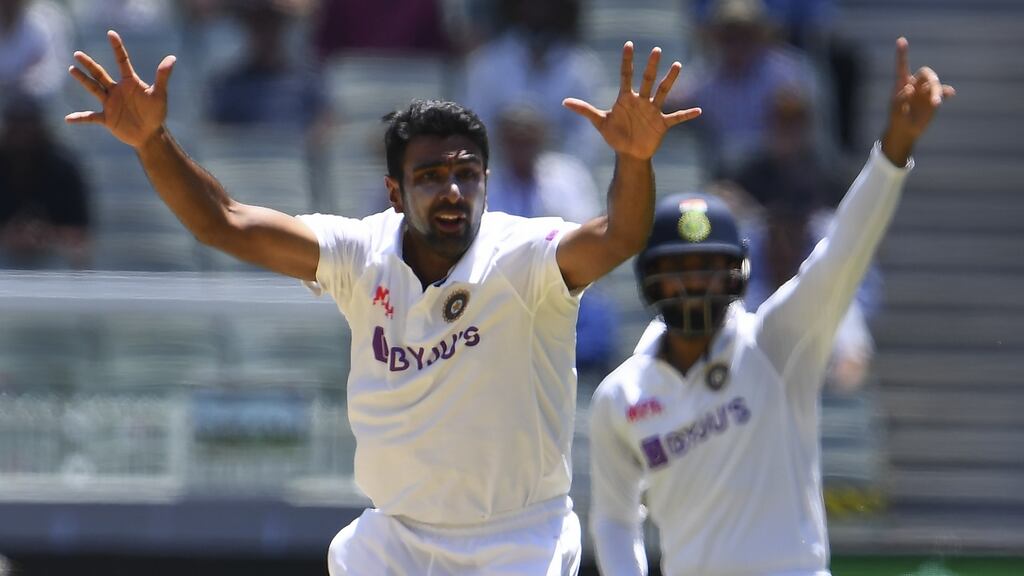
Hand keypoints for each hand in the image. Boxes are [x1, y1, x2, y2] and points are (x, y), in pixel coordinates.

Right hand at [65, 30, 175, 148]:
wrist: (150, 134)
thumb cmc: (156, 113)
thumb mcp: (159, 94)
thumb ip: (162, 76)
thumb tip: (172, 58)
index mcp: (129, 82)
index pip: (122, 61)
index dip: (117, 47)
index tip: (111, 33)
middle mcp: (117, 90)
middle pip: (100, 74)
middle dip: (89, 64)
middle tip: (77, 54)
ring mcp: (110, 103)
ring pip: (93, 89)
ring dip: (83, 80)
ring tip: (72, 69)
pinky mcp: (107, 118)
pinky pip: (90, 117)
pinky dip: (80, 118)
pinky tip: (68, 119)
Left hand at [563, 42, 700, 160]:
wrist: (629, 153)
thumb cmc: (615, 136)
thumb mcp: (599, 122)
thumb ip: (585, 110)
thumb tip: (564, 102)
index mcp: (626, 98)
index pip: (626, 75)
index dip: (627, 61)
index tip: (628, 45)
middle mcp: (641, 101)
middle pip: (648, 79)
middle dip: (651, 66)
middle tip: (656, 50)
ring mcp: (653, 111)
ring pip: (663, 92)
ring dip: (670, 80)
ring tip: (677, 65)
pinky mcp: (662, 124)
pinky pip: (677, 118)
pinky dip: (687, 115)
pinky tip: (698, 110)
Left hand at [881, 37, 955, 165]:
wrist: (905, 131)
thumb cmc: (897, 119)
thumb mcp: (895, 111)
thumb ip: (900, 100)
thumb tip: (909, 88)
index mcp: (902, 84)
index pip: (902, 66)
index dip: (902, 54)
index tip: (901, 40)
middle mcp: (915, 84)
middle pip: (926, 74)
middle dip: (931, 80)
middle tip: (933, 91)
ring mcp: (925, 91)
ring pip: (935, 84)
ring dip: (938, 91)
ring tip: (936, 103)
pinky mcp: (934, 99)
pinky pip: (943, 92)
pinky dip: (946, 92)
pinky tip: (950, 94)